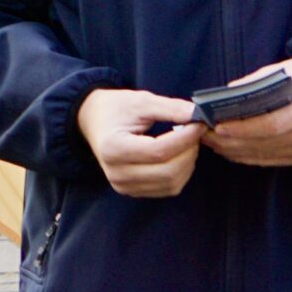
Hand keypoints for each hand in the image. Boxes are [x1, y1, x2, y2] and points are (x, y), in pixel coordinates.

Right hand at [75, 88, 203, 197]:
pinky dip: (180, 173)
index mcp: (113, 148)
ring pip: (171, 183)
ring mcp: (123, 185)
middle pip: (167, 171)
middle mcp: (116, 172)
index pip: (158, 151)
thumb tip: (197, 115)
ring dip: (187, 163)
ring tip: (186, 143)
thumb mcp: (140, 101)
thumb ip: (169, 108)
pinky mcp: (132, 191)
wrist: (93, 121)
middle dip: (189, 152)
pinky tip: (178, 155)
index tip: (198, 124)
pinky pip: (167, 188)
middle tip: (195, 133)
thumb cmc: (115, 109)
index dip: (184, 139)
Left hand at [200, 55, 291, 167]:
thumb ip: (251, 86)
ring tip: (210, 141)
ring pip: (266, 155)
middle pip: (266, 143)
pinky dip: (247, 156)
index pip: (272, 124)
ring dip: (234, 150)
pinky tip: (228, 148)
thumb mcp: (277, 71)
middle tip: (203, 134)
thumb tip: (220, 101)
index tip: (217, 126)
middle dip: (230, 141)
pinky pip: (272, 160)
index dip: (243, 128)